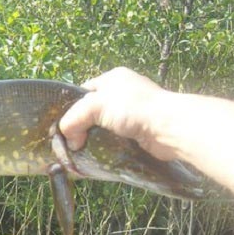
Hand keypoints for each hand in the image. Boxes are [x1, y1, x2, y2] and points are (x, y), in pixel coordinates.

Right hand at [59, 67, 176, 160]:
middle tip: (71, 141)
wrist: (169, 128)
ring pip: (103, 128)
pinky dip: (106, 148)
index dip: (72, 108)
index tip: (64, 125)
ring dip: (94, 139)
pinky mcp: (138, 132)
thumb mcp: (95, 106)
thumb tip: (70, 141)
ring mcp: (132, 114)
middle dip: (82, 127)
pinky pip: (115, 139)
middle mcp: (123, 94)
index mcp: (113, 79)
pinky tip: (98, 155)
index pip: (84, 92)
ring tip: (82, 151)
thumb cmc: (133, 108)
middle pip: (93, 112)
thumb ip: (74, 119)